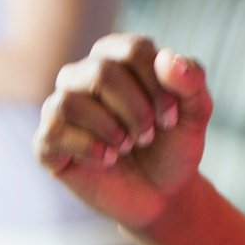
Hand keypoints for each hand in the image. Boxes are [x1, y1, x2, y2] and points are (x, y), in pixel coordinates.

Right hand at [34, 34, 210, 231]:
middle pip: (101, 72)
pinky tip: (110, 159)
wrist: (161, 194)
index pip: (133, 50)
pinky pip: (54, 132)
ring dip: (110, 128)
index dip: (157, 85)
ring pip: (70, 101)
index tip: (171, 118)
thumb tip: (167, 59)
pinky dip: (89, 147)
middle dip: (136, 109)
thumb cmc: (173, 144)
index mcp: (116, 56)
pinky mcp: (49, 142)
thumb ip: (191, 81)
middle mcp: (83, 75)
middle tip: (149, 136)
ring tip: (128, 146)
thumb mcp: (195, 113)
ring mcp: (61, 107)